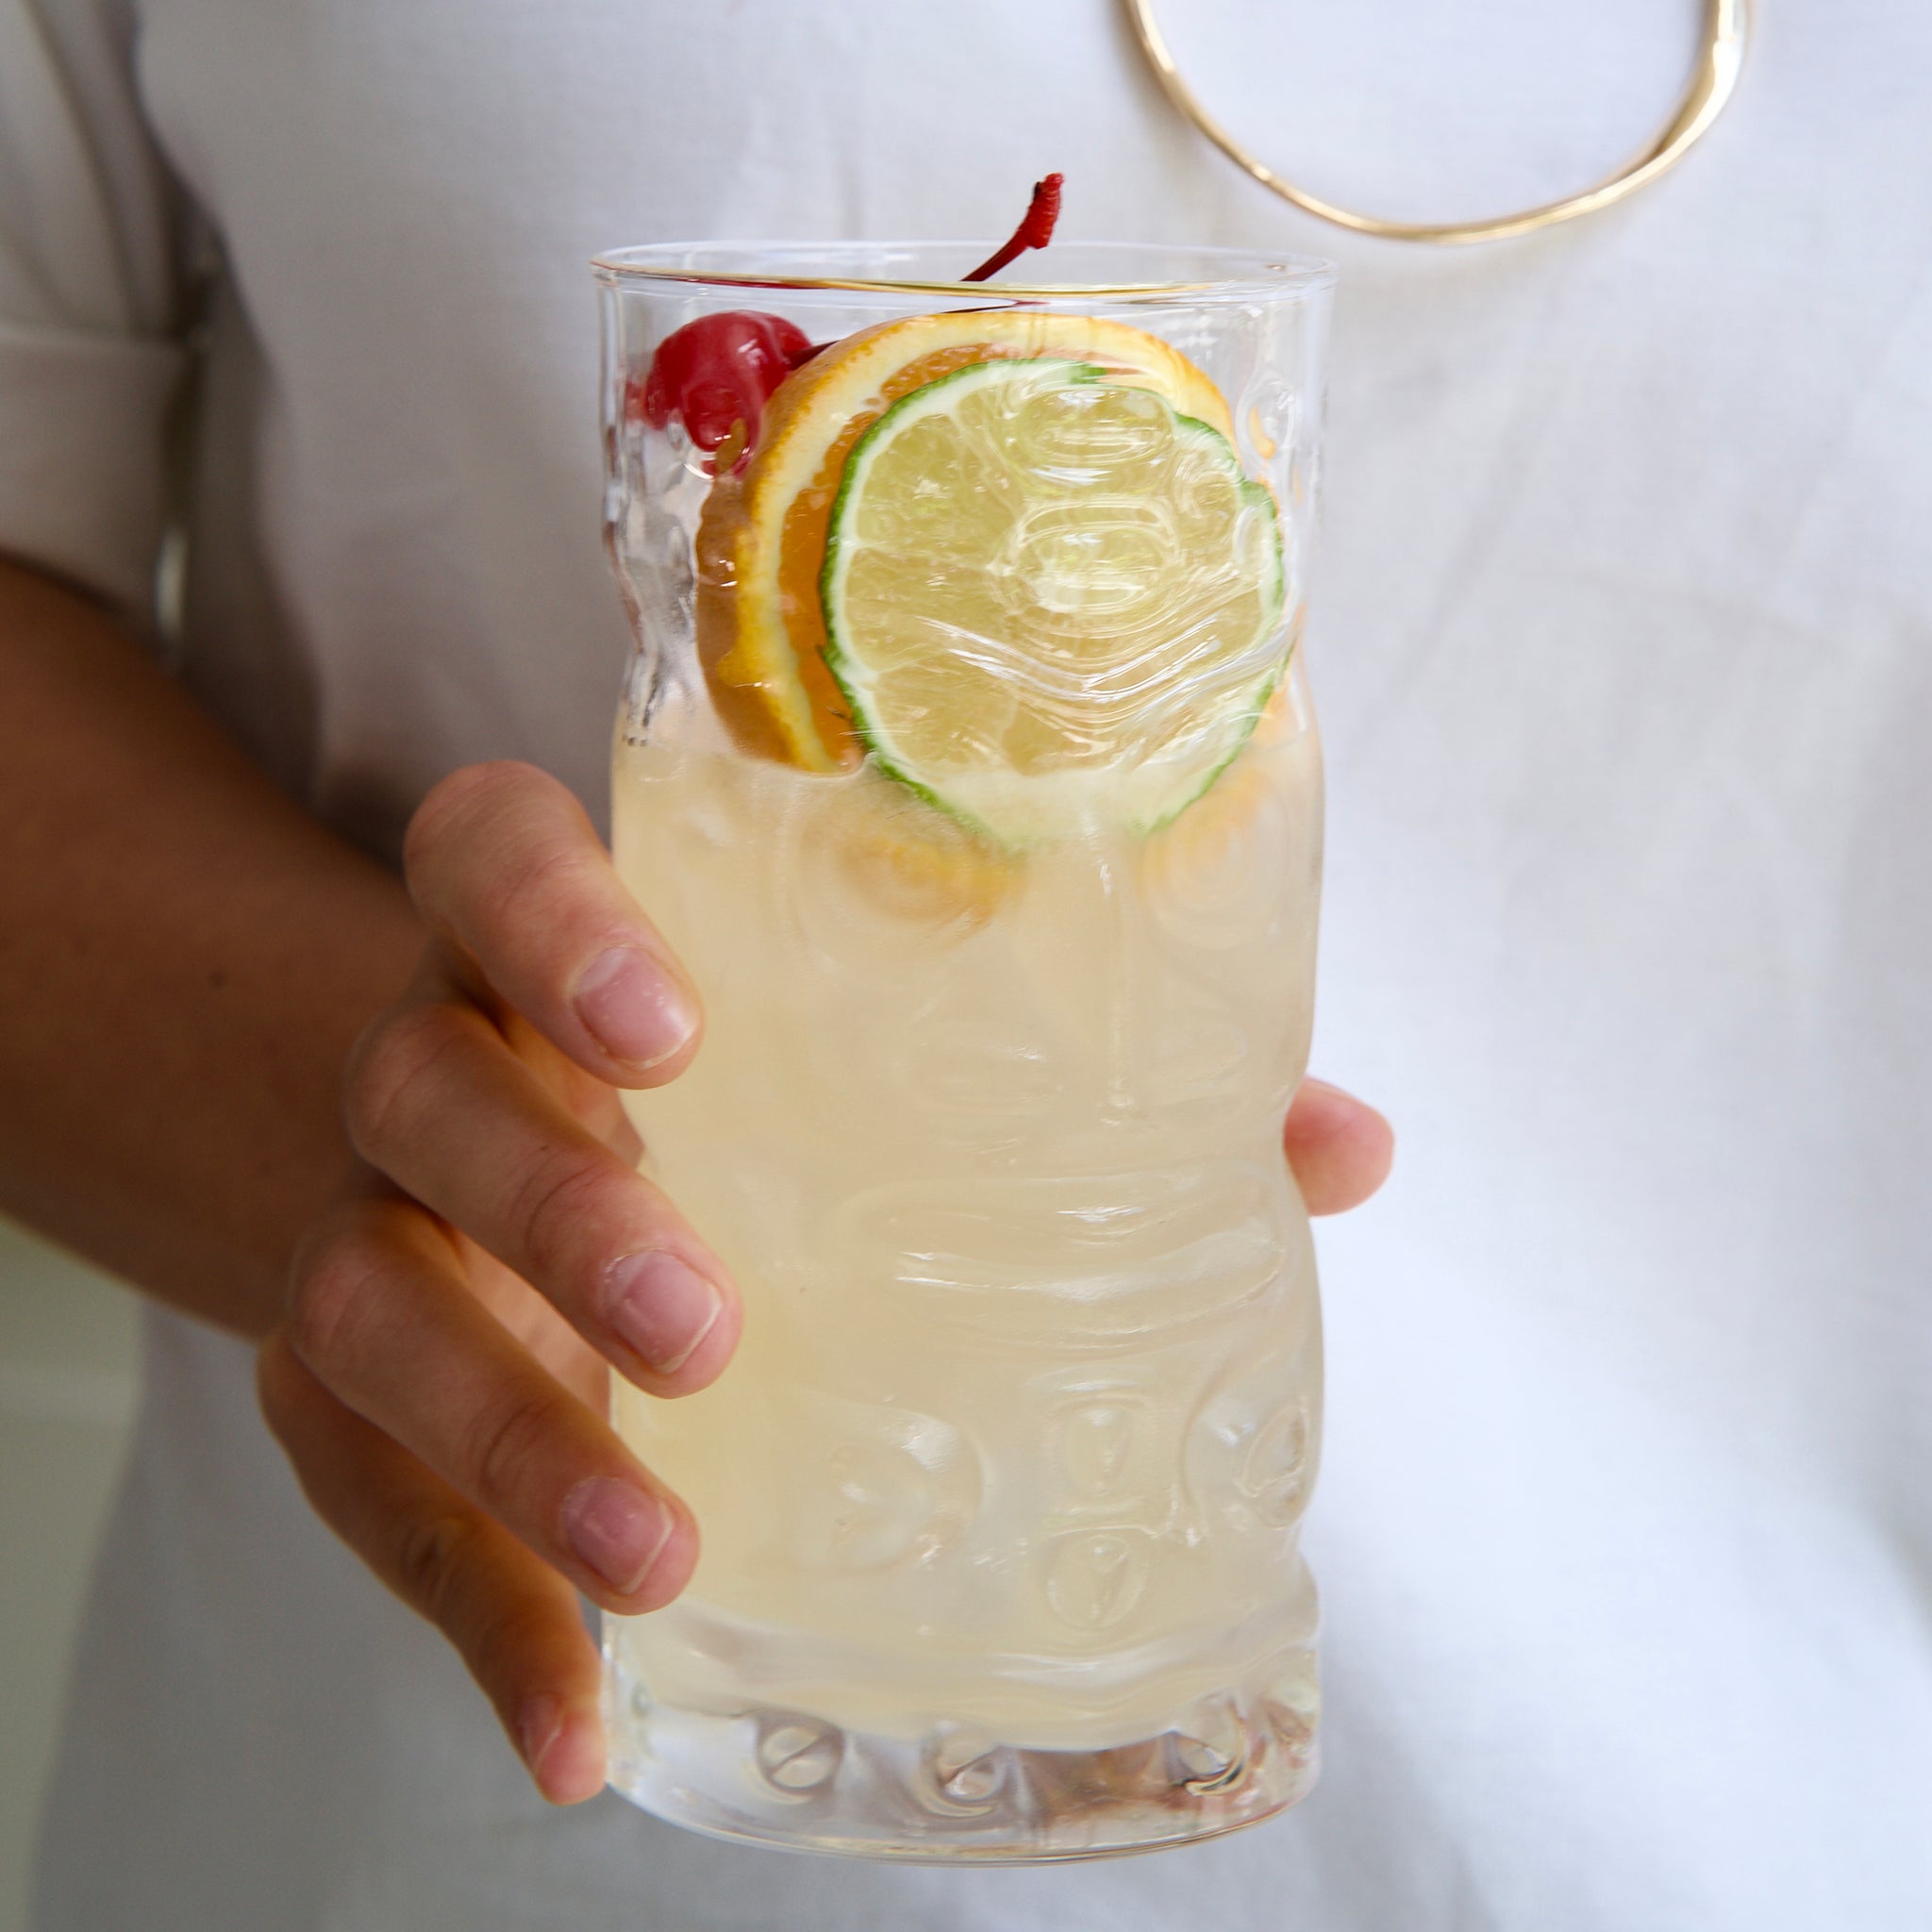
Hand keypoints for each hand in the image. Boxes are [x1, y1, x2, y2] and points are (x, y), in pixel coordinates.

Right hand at [257, 761, 1392, 1807]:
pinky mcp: (346, 1397)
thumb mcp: (856, 1045)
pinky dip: (478, 1619)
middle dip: (558, 1201)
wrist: (484, 1152)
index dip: (558, 922)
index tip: (673, 1025)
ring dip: (510, 1433)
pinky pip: (375, 1504)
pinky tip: (578, 1720)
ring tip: (661, 1551)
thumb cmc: (730, 1084)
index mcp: (552, 941)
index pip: (494, 859)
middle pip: (430, 1092)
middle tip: (707, 1319)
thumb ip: (1086, 1079)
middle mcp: (442, 1063)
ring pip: (369, 1301)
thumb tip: (1339, 1143)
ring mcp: (373, 1227)